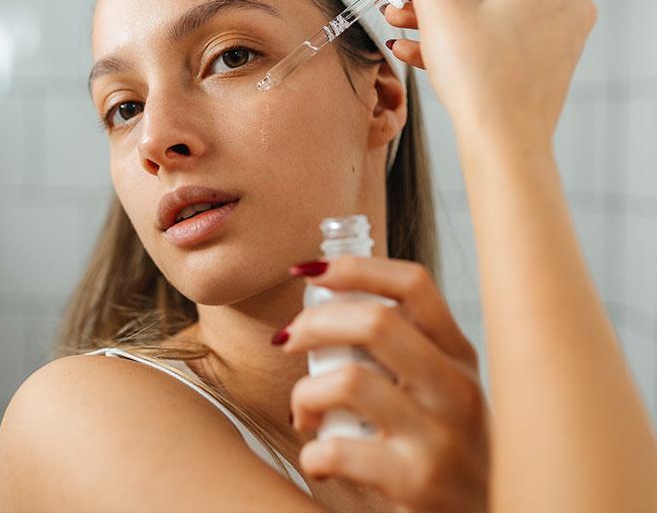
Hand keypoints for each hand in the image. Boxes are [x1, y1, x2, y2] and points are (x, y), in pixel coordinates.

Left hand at [282, 254, 490, 512]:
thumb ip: (406, 348)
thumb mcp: (445, 387)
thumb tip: (330, 306)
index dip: (355, 267)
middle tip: (289, 338)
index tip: (312, 270)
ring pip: (349, 380)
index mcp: (457, 353)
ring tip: (303, 410)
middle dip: (315, 322)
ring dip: (305, 392)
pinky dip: (312, 451)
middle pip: (375, 321)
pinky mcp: (416, 482)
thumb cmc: (448, 443)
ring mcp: (439, 434)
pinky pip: (337, 450)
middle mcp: (455, 386)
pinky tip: (319, 456)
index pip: (413, 284)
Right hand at [383, 0, 597, 146]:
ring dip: (438, 22)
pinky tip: (417, 51)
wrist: (502, 141)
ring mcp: (555, 36)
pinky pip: (495, 43)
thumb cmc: (480, 74)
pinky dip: (459, 44)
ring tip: (400, 27)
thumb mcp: (439, 1)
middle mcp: (562, 0)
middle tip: (399, 1)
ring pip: (486, 17)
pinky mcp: (541, 67)